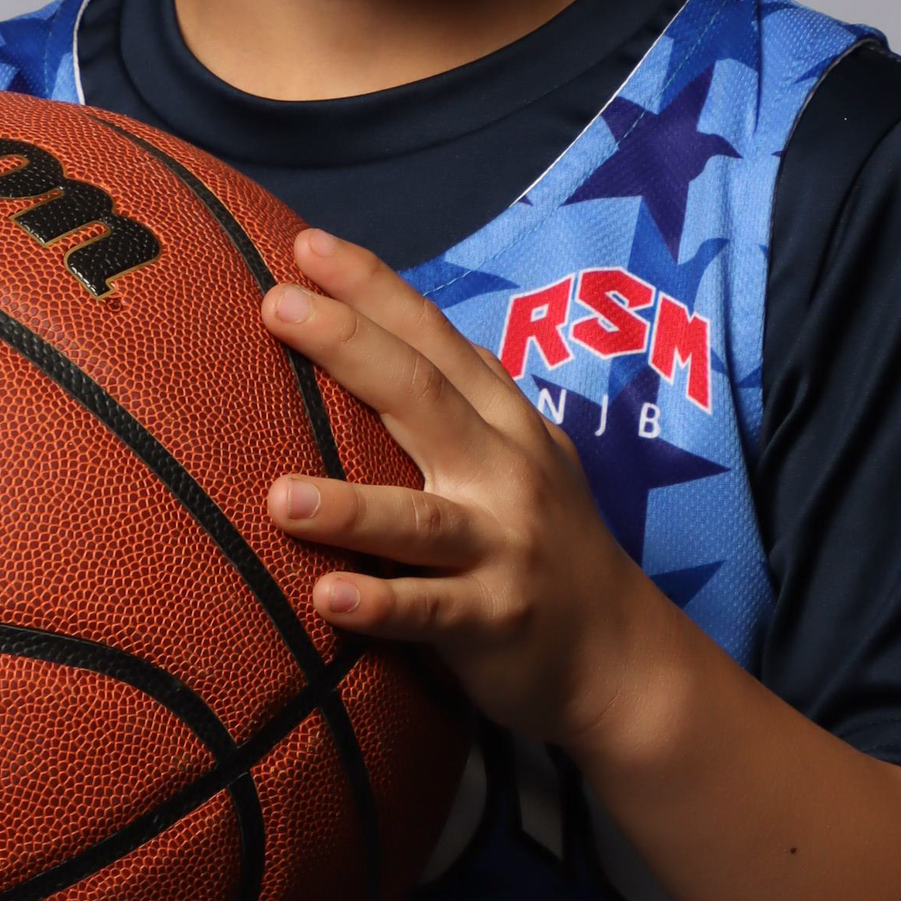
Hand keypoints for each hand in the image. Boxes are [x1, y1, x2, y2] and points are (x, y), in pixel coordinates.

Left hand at [260, 228, 672, 743]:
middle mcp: (506, 473)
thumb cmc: (544, 543)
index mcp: (504, 423)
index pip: (435, 341)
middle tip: (278, 306)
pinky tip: (328, 597)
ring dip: (351, 507)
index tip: (305, 245)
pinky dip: (381, 606)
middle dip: (351, 346)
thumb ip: (461, 402)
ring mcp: (503, 548)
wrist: (622, 655)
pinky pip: (430, 613)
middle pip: (424, 398)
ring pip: (420, 520)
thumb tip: (376, 334)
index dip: (375, 289)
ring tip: (280, 496)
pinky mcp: (495, 622)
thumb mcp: (521, 456)